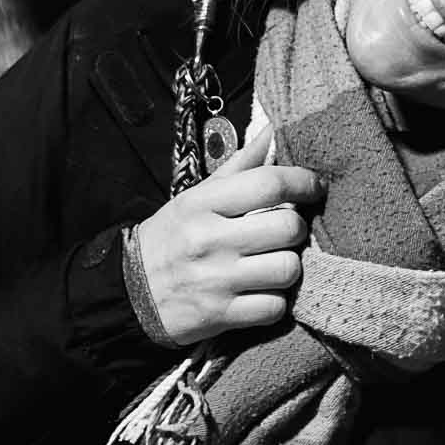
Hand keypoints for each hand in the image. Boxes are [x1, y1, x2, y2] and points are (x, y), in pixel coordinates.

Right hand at [135, 131, 323, 345]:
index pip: (269, 184)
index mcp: (203, 203)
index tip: (314, 187)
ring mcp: (215, 281)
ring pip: (288, 269)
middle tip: (286, 232)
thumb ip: (241, 164)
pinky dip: (274, 301)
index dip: (303, 182)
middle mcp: (209, 240)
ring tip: (272, 263)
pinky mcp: (220, 316)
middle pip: (288, 227)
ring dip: (288, 267)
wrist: (130, 292)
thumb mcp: (198, 196)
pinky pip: (274, 307)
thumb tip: (274, 129)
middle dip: (296, 229)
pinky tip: (260, 292)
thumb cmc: (174, 237)